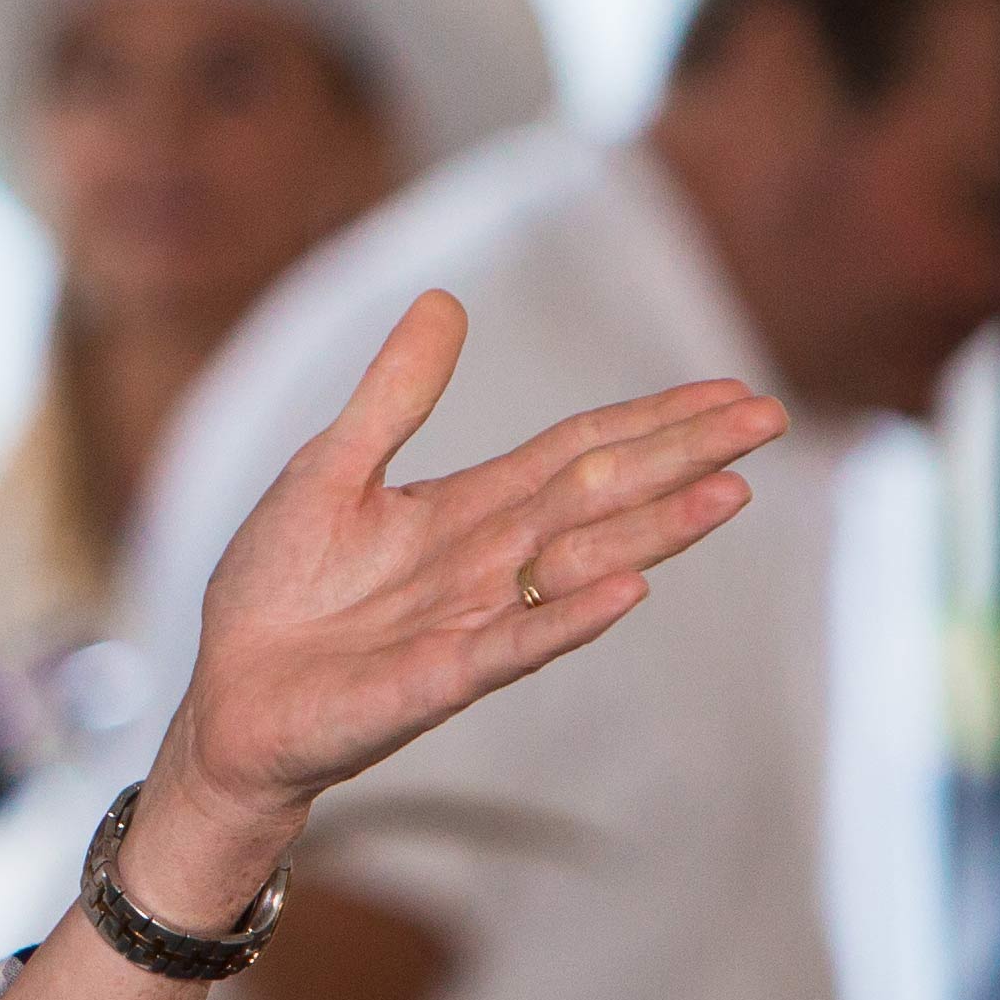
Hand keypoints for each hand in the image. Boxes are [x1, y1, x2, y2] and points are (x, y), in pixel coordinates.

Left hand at [156, 289, 785, 864]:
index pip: (580, 453)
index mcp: (467, 510)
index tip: (730, 394)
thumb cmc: (277, 592)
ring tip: (728, 491)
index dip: (652, 421)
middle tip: (769, 420)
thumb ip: (393, 397)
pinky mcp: (439, 678)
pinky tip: (630, 590)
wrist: (230, 697)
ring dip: (655, 531)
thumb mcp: (329, 469)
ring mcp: (474, 621)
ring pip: (580, 565)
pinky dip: (570, 618)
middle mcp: (490, 563)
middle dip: (682, 458)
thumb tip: (446, 301)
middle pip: (601, 497)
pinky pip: (517, 644)